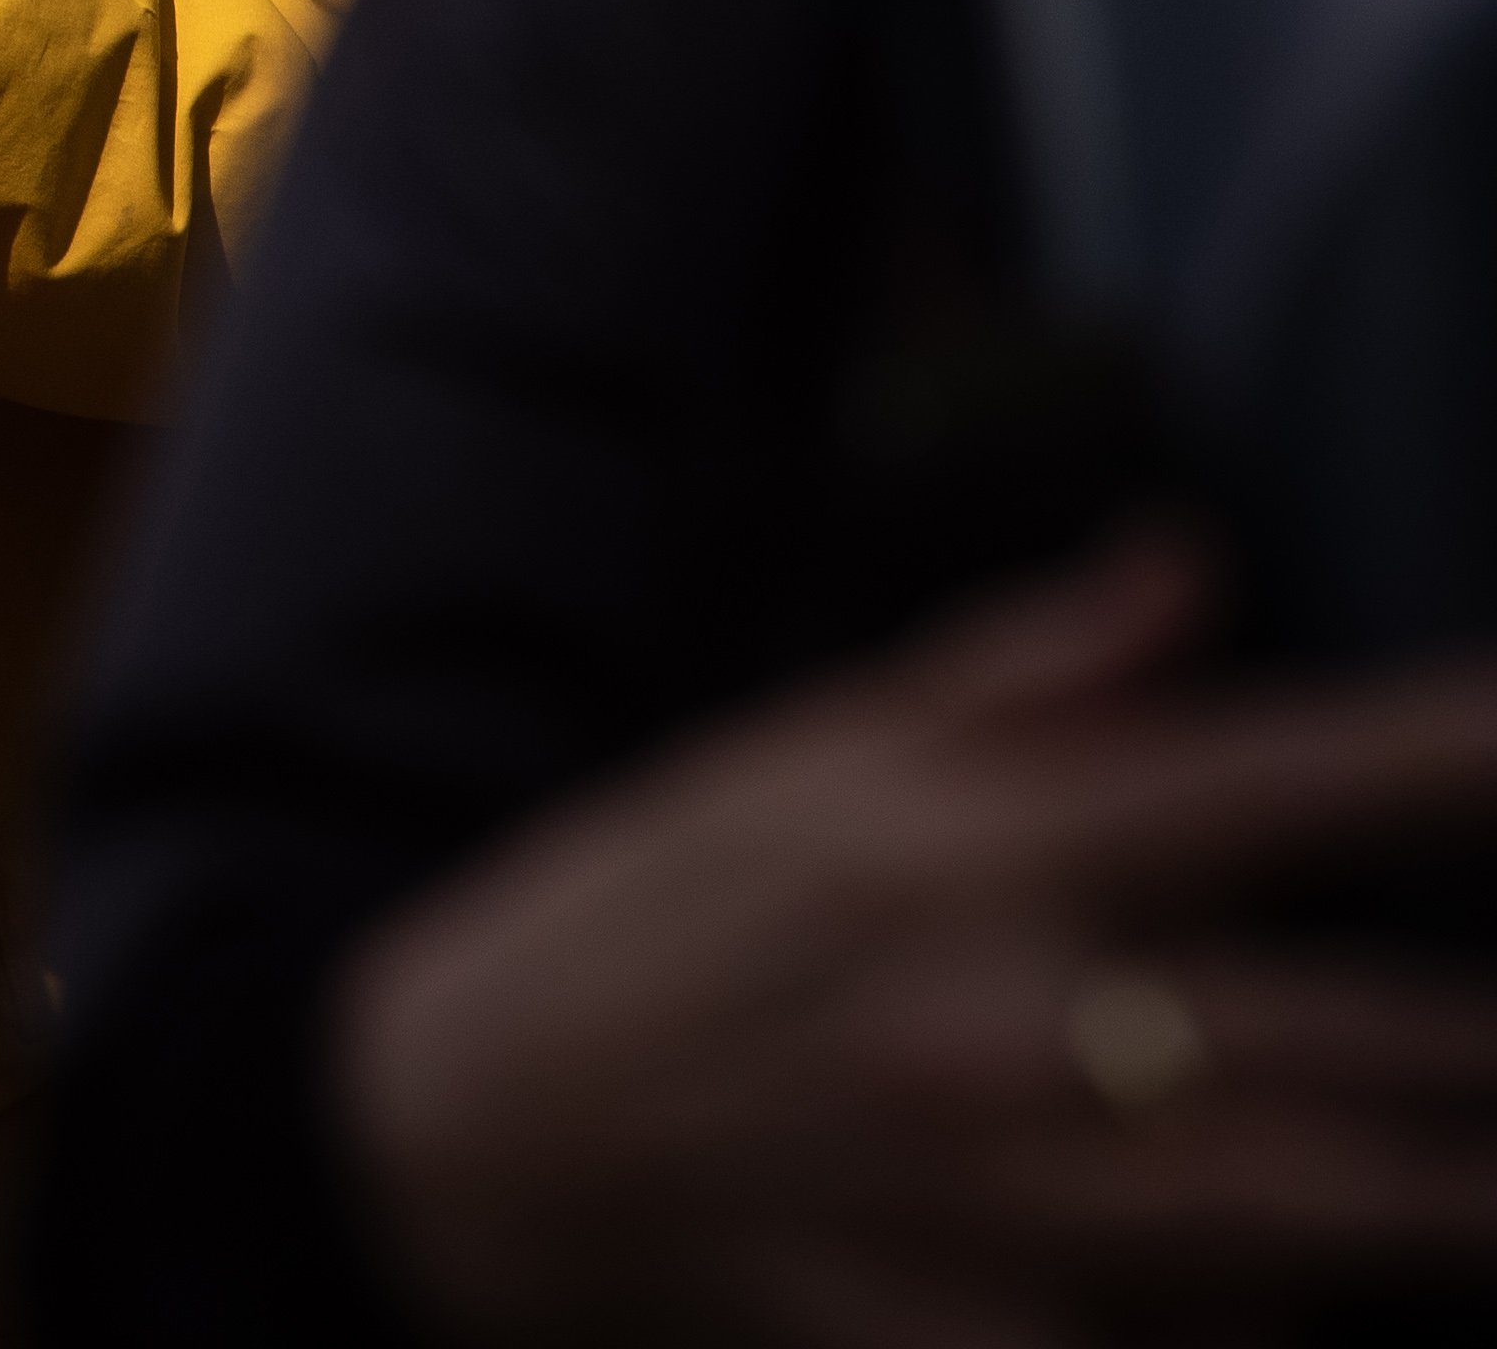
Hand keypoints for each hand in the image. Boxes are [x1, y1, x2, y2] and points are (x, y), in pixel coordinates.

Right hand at [348, 535, 1496, 1346]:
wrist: (445, 1140)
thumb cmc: (629, 925)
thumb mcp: (787, 756)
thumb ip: (1016, 676)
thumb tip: (1191, 566)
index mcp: (954, 850)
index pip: (1261, 782)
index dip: (1441, 754)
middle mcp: (994, 1021)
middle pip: (1348, 1037)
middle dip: (1490, 1035)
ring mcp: (988, 1204)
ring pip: (1316, 1218)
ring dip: (1457, 1202)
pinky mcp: (959, 1344)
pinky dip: (1266, 1330)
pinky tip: (1322, 1306)